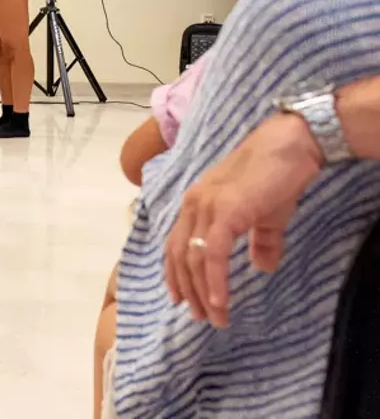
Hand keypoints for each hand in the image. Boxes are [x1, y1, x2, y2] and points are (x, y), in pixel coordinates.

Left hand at [164, 113, 322, 327]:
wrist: (289, 148)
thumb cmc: (277, 178)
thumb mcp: (265, 216)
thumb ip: (260, 241)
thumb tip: (263, 267)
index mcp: (196, 203)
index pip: (175, 244)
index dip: (175, 273)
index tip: (181, 300)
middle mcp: (193, 205)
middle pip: (179, 255)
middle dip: (188, 290)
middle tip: (201, 317)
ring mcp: (207, 207)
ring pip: (194, 259)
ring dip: (202, 292)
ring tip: (215, 318)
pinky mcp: (225, 212)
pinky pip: (214, 254)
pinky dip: (215, 281)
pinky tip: (221, 302)